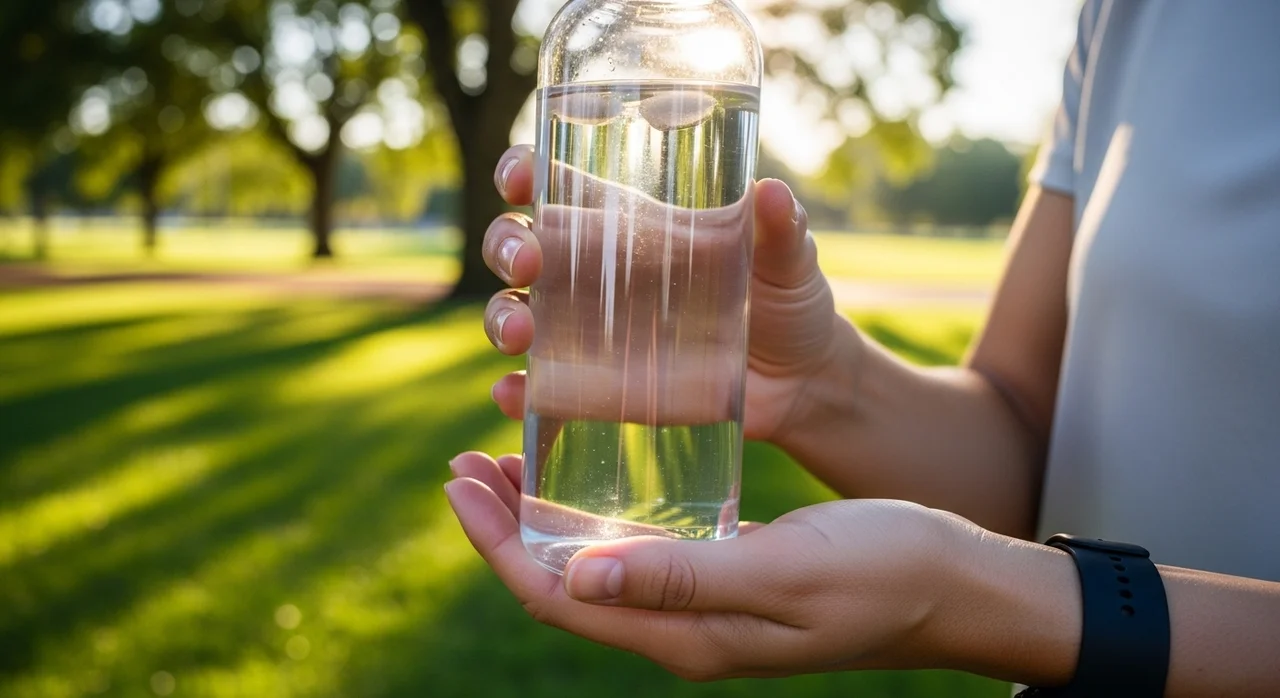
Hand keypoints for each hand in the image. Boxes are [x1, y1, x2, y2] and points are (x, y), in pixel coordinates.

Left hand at [446, 451, 975, 680]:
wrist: (954, 585)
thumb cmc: (884, 570)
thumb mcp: (783, 570)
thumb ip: (682, 580)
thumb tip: (574, 578)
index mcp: (685, 636)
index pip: (556, 599)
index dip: (496, 547)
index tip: (458, 483)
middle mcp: (681, 631)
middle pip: (561, 587)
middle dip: (503, 530)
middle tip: (465, 461)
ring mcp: (701, 612)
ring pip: (593, 571)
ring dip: (541, 523)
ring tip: (505, 462)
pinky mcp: (722, 582)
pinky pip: (635, 558)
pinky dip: (594, 520)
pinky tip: (589, 484)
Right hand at [482, 145, 850, 441]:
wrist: (801, 385)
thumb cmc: (789, 302)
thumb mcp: (790, 260)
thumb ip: (781, 229)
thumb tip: (771, 194)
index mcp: (631, 226)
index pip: (559, 185)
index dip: (525, 172)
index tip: (519, 178)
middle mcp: (596, 275)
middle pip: (521, 245)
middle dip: (506, 245)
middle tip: (527, 263)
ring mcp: (590, 334)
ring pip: (516, 312)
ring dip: (501, 317)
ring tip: (520, 334)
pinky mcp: (597, 390)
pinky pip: (538, 388)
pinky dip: (516, 391)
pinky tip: (515, 395)